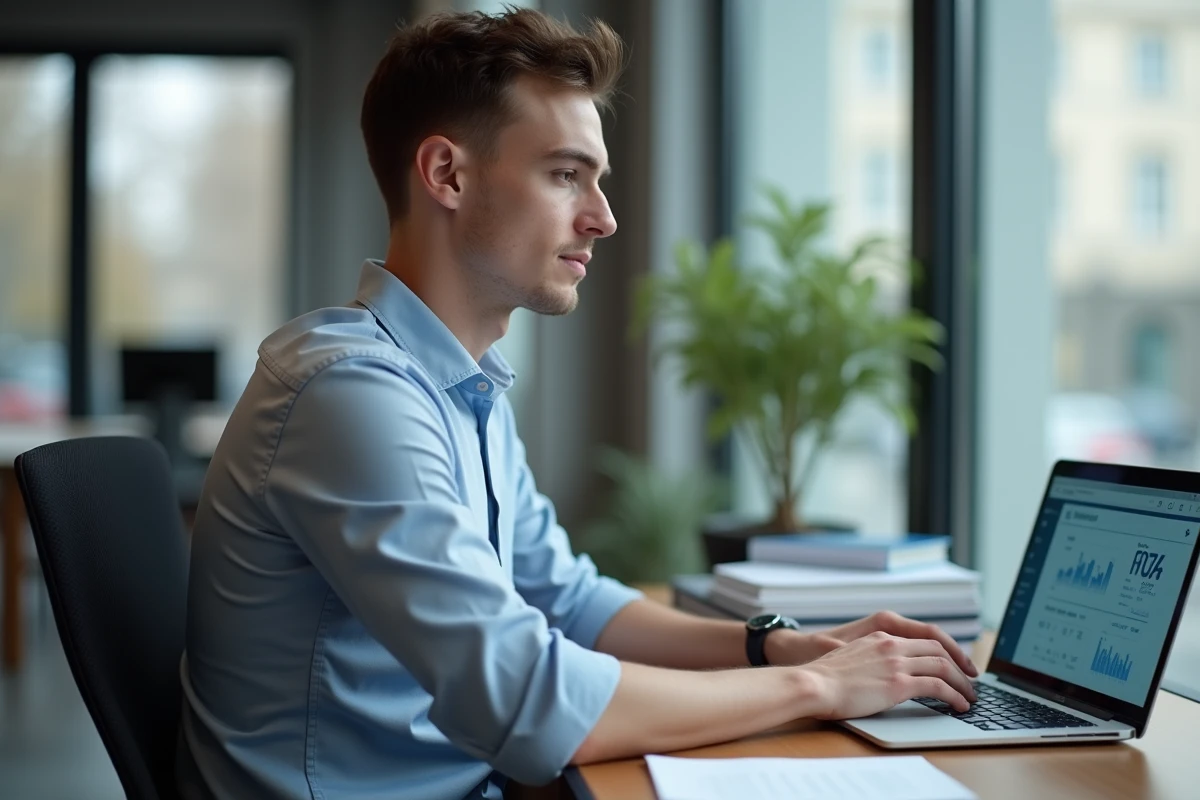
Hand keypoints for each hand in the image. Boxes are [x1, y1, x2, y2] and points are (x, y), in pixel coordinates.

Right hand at [767, 611, 979, 678]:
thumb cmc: (822, 677)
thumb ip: (869, 657)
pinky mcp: (899, 683)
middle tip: (970, 680)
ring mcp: (896, 663)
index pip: (923, 637)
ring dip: (962, 684)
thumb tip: (881, 672)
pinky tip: (959, 705)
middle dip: (960, 665)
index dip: (946, 649)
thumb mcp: (848, 656)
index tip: (956, 662)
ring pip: (944, 667)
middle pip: (939, 648)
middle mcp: (891, 645)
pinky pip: (938, 687)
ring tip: (970, 698)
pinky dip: (955, 696)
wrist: (812, 683)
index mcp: (880, 636)